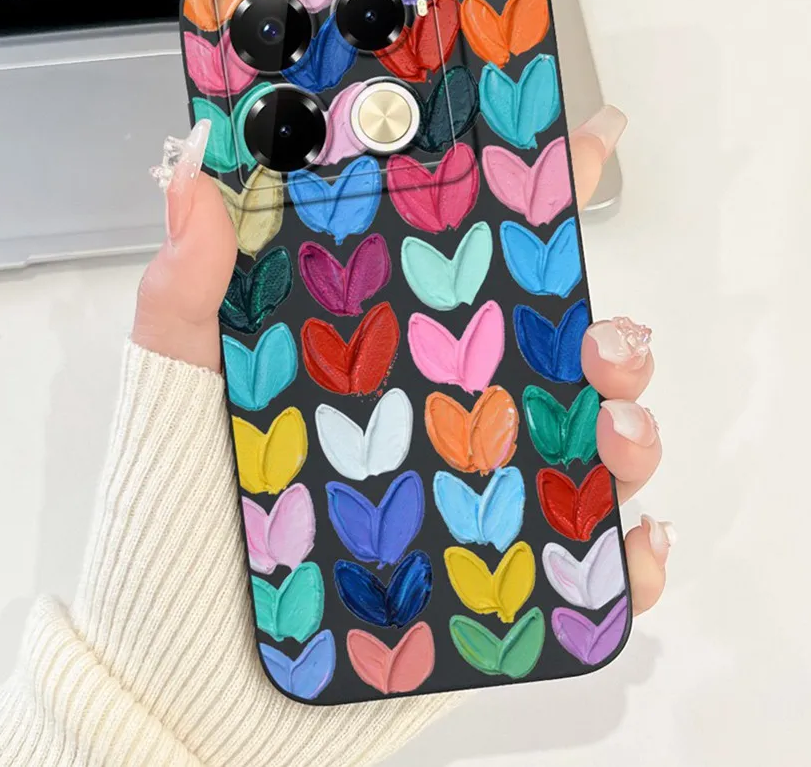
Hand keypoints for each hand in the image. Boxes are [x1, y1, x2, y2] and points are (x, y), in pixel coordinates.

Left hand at [134, 106, 671, 614]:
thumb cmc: (182, 509)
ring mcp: (477, 491)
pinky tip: (632, 536)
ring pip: (592, 446)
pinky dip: (631, 553)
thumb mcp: (178, 378)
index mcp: (391, 348)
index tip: (590, 146)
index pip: (476, 261)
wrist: (194, 664)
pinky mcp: (498, 577)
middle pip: (560, 352)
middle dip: (610, 333)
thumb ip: (189, 277)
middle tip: (606, 342)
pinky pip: (591, 565)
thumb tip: (193, 160)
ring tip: (613, 436)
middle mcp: (445, 412)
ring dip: (632, 429)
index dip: (538, 200)